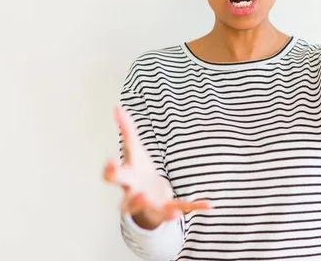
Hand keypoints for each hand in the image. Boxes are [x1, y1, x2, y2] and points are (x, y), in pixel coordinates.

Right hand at [104, 106, 210, 228]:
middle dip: (134, 199)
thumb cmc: (137, 171)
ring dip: (164, 211)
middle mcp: (135, 195)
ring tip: (174, 212)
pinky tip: (210, 204)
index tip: (113, 160)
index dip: (110, 170)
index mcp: (127, 178)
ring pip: (154, 212)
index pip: (111, 177)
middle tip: (142, 193)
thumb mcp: (134, 150)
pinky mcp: (167, 208)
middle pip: (128, 202)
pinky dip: (195, 206)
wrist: (146, 197)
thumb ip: (127, 129)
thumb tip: (117, 107)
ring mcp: (151, 204)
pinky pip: (181, 208)